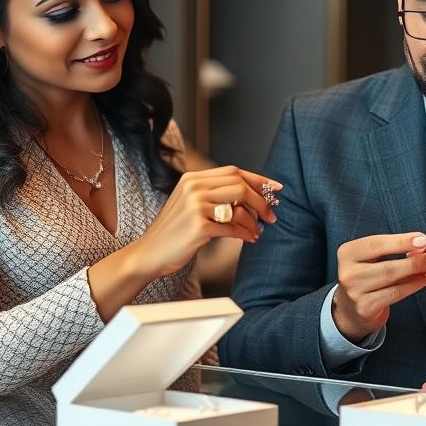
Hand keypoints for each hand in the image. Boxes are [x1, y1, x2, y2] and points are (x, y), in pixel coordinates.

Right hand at [131, 166, 282, 278]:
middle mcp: (193, 188)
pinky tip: (250, 239)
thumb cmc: (175, 231)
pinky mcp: (198, 227)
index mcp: (192, 179)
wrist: (149, 253)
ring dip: (254, 221)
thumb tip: (254, 195)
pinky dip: (245, 234)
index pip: (234, 172)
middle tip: (271, 214)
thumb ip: (215, 194)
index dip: (258, 179)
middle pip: (240, 185)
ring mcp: (195, 206)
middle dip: (261, 200)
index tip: (276, 188)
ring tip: (258, 231)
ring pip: (239, 207)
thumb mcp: (190, 203)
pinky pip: (233, 228)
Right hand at [332, 232, 425, 342]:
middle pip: (386, 265)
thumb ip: (394, 251)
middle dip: (414, 260)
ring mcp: (355, 292)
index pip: (376, 244)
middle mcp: (348, 272)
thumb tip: (420, 249)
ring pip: (392, 280)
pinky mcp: (365, 308)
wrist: (351, 309)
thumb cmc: (365, 277)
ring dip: (416, 272)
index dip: (401, 241)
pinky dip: (414, 285)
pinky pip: (395, 294)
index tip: (421, 240)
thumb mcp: (372, 259)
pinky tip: (424, 278)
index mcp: (348, 253)